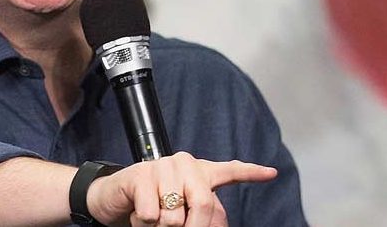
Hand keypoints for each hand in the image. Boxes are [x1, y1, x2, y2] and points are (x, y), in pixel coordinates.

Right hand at [85, 152, 277, 226]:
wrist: (115, 199)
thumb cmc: (153, 208)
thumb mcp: (181, 214)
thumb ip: (203, 217)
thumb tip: (214, 223)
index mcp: (199, 173)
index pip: (230, 170)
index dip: (251, 173)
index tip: (271, 173)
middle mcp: (184, 164)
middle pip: (204, 204)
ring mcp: (162, 166)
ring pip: (173, 215)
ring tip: (151, 216)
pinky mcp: (140, 174)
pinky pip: (150, 213)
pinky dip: (142, 223)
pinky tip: (137, 212)